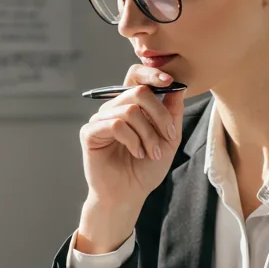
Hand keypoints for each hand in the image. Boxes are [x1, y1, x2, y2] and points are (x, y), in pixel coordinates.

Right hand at [76, 66, 185, 252]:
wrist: (129, 195)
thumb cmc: (146, 168)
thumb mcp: (168, 138)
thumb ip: (172, 112)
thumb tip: (178, 86)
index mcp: (131, 105)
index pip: (136, 76)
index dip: (152, 73)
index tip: (170, 81)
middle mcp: (114, 108)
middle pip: (138, 91)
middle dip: (159, 115)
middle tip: (168, 136)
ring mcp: (100, 119)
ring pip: (129, 110)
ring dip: (147, 134)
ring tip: (151, 152)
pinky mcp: (90, 132)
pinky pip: (115, 125)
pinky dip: (132, 140)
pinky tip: (136, 153)